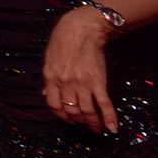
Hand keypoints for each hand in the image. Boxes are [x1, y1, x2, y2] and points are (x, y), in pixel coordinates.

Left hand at [42, 9, 118, 133]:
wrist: (81, 29)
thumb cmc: (63, 41)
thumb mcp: (49, 60)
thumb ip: (48, 79)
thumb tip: (45, 94)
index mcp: (51, 78)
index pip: (53, 105)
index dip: (61, 115)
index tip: (68, 119)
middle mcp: (65, 83)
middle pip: (71, 110)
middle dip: (78, 120)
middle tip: (84, 124)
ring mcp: (82, 83)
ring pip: (86, 110)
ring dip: (92, 122)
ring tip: (96, 127)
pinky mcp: (98, 81)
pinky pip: (103, 104)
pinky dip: (109, 118)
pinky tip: (112, 128)